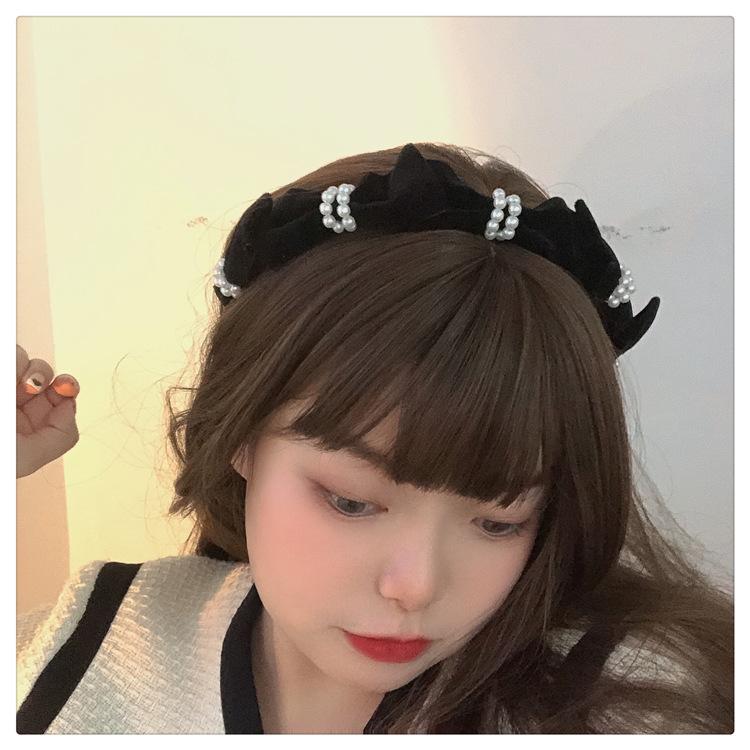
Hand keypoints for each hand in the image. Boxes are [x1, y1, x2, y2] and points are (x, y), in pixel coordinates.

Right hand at [16, 344, 80, 478]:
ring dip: (23, 368)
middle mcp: (14, 403)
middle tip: (34, 385)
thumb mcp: (27, 458)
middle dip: (46, 375)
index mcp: (29, 425)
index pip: (60, 398)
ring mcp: (5, 387)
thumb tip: (69, 404)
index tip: (64, 389)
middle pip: (45, 375)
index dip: (66, 390)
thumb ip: (61, 436)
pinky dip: (13, 362)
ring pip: (23, 360)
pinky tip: (9, 376)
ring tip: (14, 387)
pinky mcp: (0, 371)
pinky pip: (11, 352)